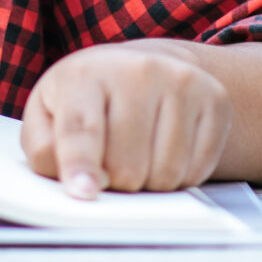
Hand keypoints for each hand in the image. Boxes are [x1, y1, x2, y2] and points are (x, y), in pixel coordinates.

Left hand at [21, 39, 230, 197]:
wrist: (143, 67)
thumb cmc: (88, 100)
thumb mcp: (48, 115)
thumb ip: (46, 150)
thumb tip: (78, 186)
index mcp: (86, 74)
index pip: (82, 129)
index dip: (81, 166)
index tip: (84, 193)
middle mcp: (137, 70)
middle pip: (127, 165)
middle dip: (116, 183)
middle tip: (110, 166)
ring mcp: (181, 82)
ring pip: (166, 173)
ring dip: (149, 183)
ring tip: (137, 156)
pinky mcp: (215, 99)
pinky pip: (197, 171)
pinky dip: (179, 177)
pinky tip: (164, 151)